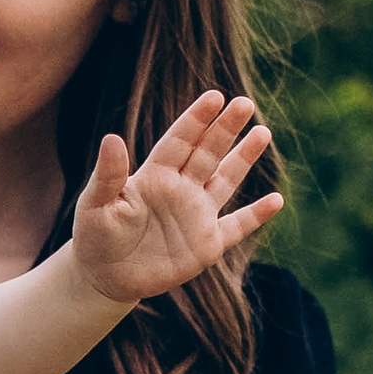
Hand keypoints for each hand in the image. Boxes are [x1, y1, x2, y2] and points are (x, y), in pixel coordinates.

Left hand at [68, 91, 279, 309]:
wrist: (104, 276)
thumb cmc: (95, 236)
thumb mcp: (96, 204)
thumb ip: (108, 174)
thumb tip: (112, 137)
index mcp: (155, 175)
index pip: (180, 141)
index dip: (197, 119)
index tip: (215, 97)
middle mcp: (181, 189)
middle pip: (208, 153)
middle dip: (225, 129)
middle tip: (244, 104)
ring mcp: (197, 215)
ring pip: (226, 180)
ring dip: (244, 159)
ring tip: (263, 133)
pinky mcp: (207, 245)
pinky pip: (237, 227)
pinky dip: (256, 215)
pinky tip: (277, 201)